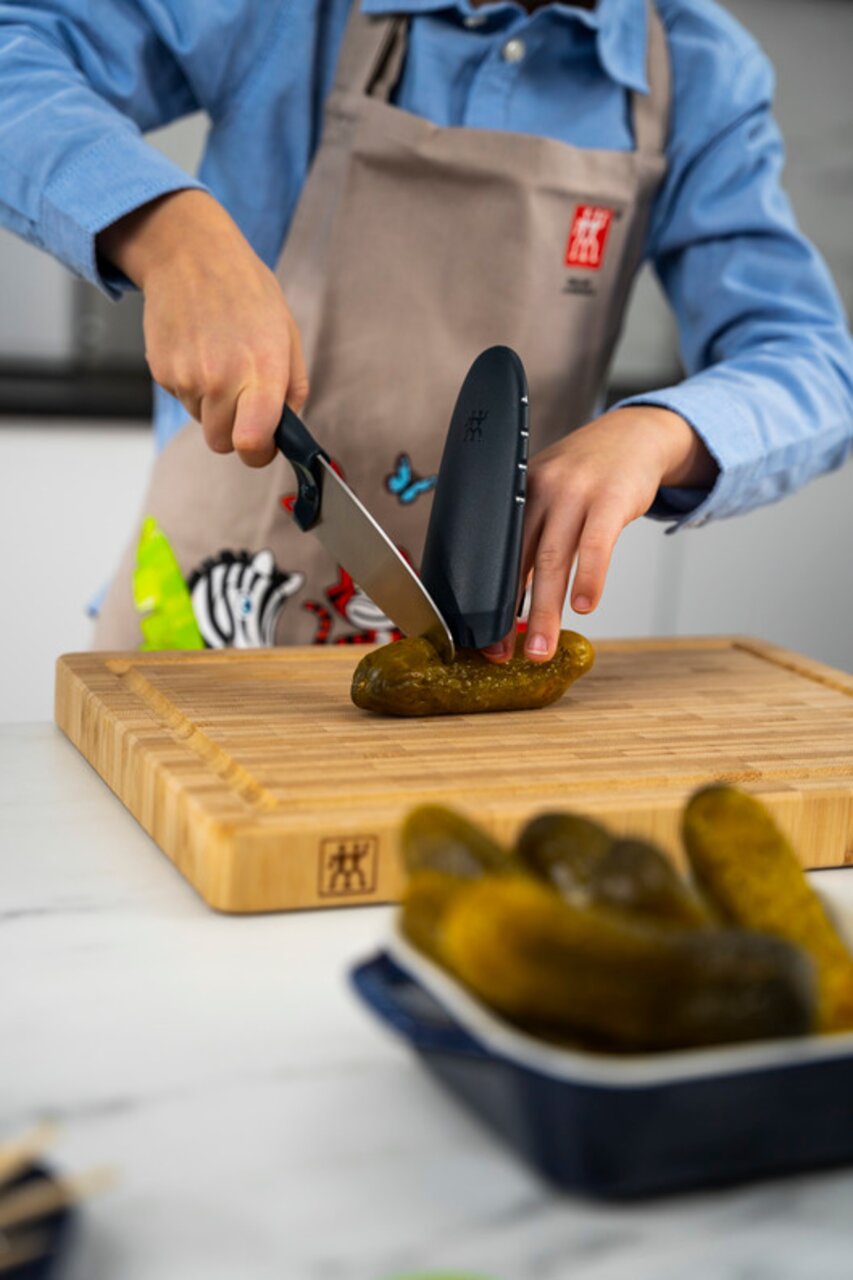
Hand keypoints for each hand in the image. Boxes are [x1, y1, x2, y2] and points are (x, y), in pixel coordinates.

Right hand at [98, 190, 307, 466]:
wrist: (189, 254)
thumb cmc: (245, 290)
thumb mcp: (287, 332)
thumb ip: (292, 387)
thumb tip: (287, 429)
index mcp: (262, 371)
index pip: (252, 443)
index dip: (259, 453)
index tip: (264, 445)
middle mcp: (221, 378)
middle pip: (222, 443)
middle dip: (235, 431)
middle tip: (243, 398)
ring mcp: (187, 377)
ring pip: (202, 422)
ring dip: (213, 404)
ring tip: (219, 358)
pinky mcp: (162, 372)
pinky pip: (182, 399)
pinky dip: (191, 385)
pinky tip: (199, 349)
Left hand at [482, 406, 717, 663]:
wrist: (632, 436)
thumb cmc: (585, 475)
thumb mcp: (547, 496)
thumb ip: (529, 540)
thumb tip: (509, 599)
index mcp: (515, 496)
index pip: (494, 557)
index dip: (488, 602)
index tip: (483, 640)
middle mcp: (537, 491)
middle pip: (517, 562)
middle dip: (508, 615)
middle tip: (503, 656)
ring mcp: (573, 492)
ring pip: (552, 559)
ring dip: (545, 610)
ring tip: (542, 648)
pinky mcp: (610, 497)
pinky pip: (596, 543)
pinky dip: (589, 577)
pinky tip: (584, 606)